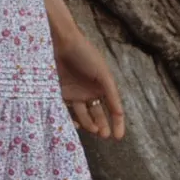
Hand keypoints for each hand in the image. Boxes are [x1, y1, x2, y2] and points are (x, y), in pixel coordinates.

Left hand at [52, 26, 125, 140]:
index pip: (113, 109)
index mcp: (103, 86)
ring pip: (84, 116)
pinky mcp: (61, 94)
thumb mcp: (102, 73)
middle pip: (98, 115)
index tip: (118, 137)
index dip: (117, 123)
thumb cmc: (84, 54)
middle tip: (103, 135)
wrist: (60, 43)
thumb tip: (119, 113)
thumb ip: (110, 93)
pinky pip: (67, 112)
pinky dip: (71, 120)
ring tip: (93, 130)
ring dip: (89, 125)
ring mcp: (75, 94)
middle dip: (102, 126)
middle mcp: (90, 92)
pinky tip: (75, 125)